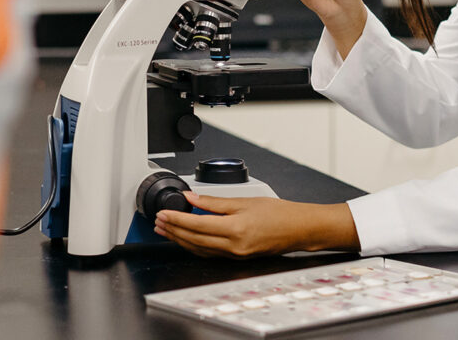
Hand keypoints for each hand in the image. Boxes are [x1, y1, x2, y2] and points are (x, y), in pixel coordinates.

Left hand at [154, 192, 359, 258]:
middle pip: (194, 239)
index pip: (197, 225)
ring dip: (180, 240)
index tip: (164, 213)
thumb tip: (193, 198)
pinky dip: (195, 246)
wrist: (298, 229)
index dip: (177, 219)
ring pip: (199, 249)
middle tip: (159, 221)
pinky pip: (210, 253)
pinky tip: (187, 239)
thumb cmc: (278, 213)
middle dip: (173, 230)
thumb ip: (215, 202)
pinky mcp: (237, 258)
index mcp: (235, 229)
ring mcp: (235, 254)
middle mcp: (233, 246)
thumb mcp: (244, 201)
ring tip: (166, 230)